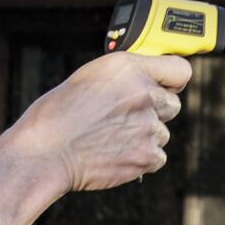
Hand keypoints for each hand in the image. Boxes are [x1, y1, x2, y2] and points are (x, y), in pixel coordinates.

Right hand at [5, 52, 189, 192]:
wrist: (45, 153)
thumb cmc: (57, 115)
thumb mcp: (88, 78)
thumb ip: (123, 77)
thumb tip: (144, 82)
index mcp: (127, 67)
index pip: (180, 69)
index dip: (172, 79)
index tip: (166, 86)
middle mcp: (143, 93)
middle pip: (173, 104)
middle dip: (155, 111)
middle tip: (125, 118)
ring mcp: (148, 126)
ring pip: (162, 132)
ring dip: (143, 136)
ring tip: (110, 138)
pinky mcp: (147, 155)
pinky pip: (157, 156)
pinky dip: (140, 158)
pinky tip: (114, 154)